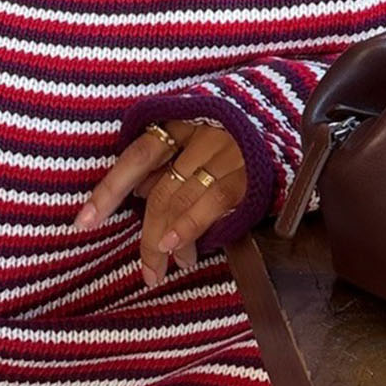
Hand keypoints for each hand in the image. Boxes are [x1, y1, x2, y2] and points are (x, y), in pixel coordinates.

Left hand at [79, 117, 248, 288]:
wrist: (304, 114)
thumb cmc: (243, 129)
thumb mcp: (200, 134)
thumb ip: (169, 160)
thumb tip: (139, 191)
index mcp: (181, 121)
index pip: (135, 158)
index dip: (108, 192)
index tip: (82, 224)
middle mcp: (200, 133)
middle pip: (159, 192)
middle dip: (145, 237)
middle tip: (146, 271)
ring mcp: (225, 151)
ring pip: (179, 201)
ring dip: (165, 242)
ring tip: (162, 269)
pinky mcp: (250, 170)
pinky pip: (211, 203)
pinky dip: (189, 228)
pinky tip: (177, 250)